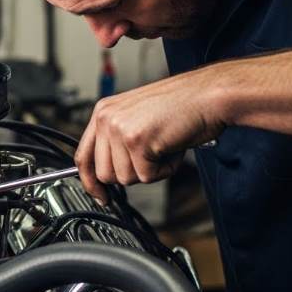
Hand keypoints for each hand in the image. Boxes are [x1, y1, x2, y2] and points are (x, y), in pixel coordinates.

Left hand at [75, 67, 227, 198]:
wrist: (208, 95)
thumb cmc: (181, 107)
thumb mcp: (138, 119)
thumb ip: (117, 141)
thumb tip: (108, 174)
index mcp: (103, 112)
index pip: (83, 155)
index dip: (90, 181)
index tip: (99, 195)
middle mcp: (107, 118)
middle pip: (104, 174)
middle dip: (131, 174)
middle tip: (152, 158)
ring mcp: (120, 129)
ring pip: (125, 178)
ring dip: (150, 171)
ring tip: (164, 147)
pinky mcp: (137, 141)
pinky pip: (146, 176)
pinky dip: (165, 169)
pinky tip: (172, 148)